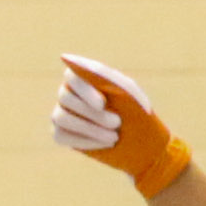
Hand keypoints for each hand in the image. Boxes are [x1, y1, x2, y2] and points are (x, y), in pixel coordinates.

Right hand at [51, 56, 190, 196]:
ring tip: (114, 137)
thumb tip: (72, 60)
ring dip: (89, 129)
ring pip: (61, 117)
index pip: (71, 76)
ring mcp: (62, 113)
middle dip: (93, 113)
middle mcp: (68, 93)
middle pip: (65, 97)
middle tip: (117, 123)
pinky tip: (104, 145)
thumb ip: (108, 77)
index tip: (102, 104)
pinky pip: (60, 135)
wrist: (146, 144)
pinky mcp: (62, 134)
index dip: (84, 90)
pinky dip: (83, 141)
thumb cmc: (137, 113)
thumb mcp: (130, 94)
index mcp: (83, 79)